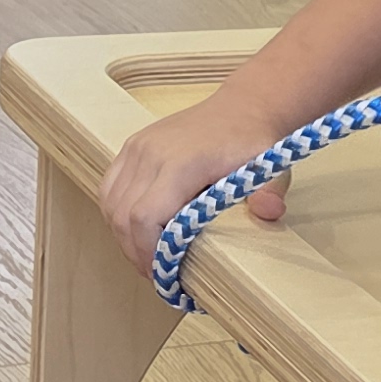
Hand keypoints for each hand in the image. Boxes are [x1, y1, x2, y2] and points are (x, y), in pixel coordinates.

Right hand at [101, 90, 301, 266]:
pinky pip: (110, 186)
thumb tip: (268, 212)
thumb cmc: (254, 144)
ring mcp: (138, 147)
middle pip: (122, 215)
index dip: (146, 252)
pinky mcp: (133, 145)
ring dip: (122, 234)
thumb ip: (270, 194)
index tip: (161, 274)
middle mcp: (152, 153)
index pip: (144, 217)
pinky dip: (116, 212)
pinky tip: (134, 228)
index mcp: (182, 163)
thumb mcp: (271, 171)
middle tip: (154, 273)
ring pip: (110, 202)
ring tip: (144, 253)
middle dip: (134, 251)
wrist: (244, 107)